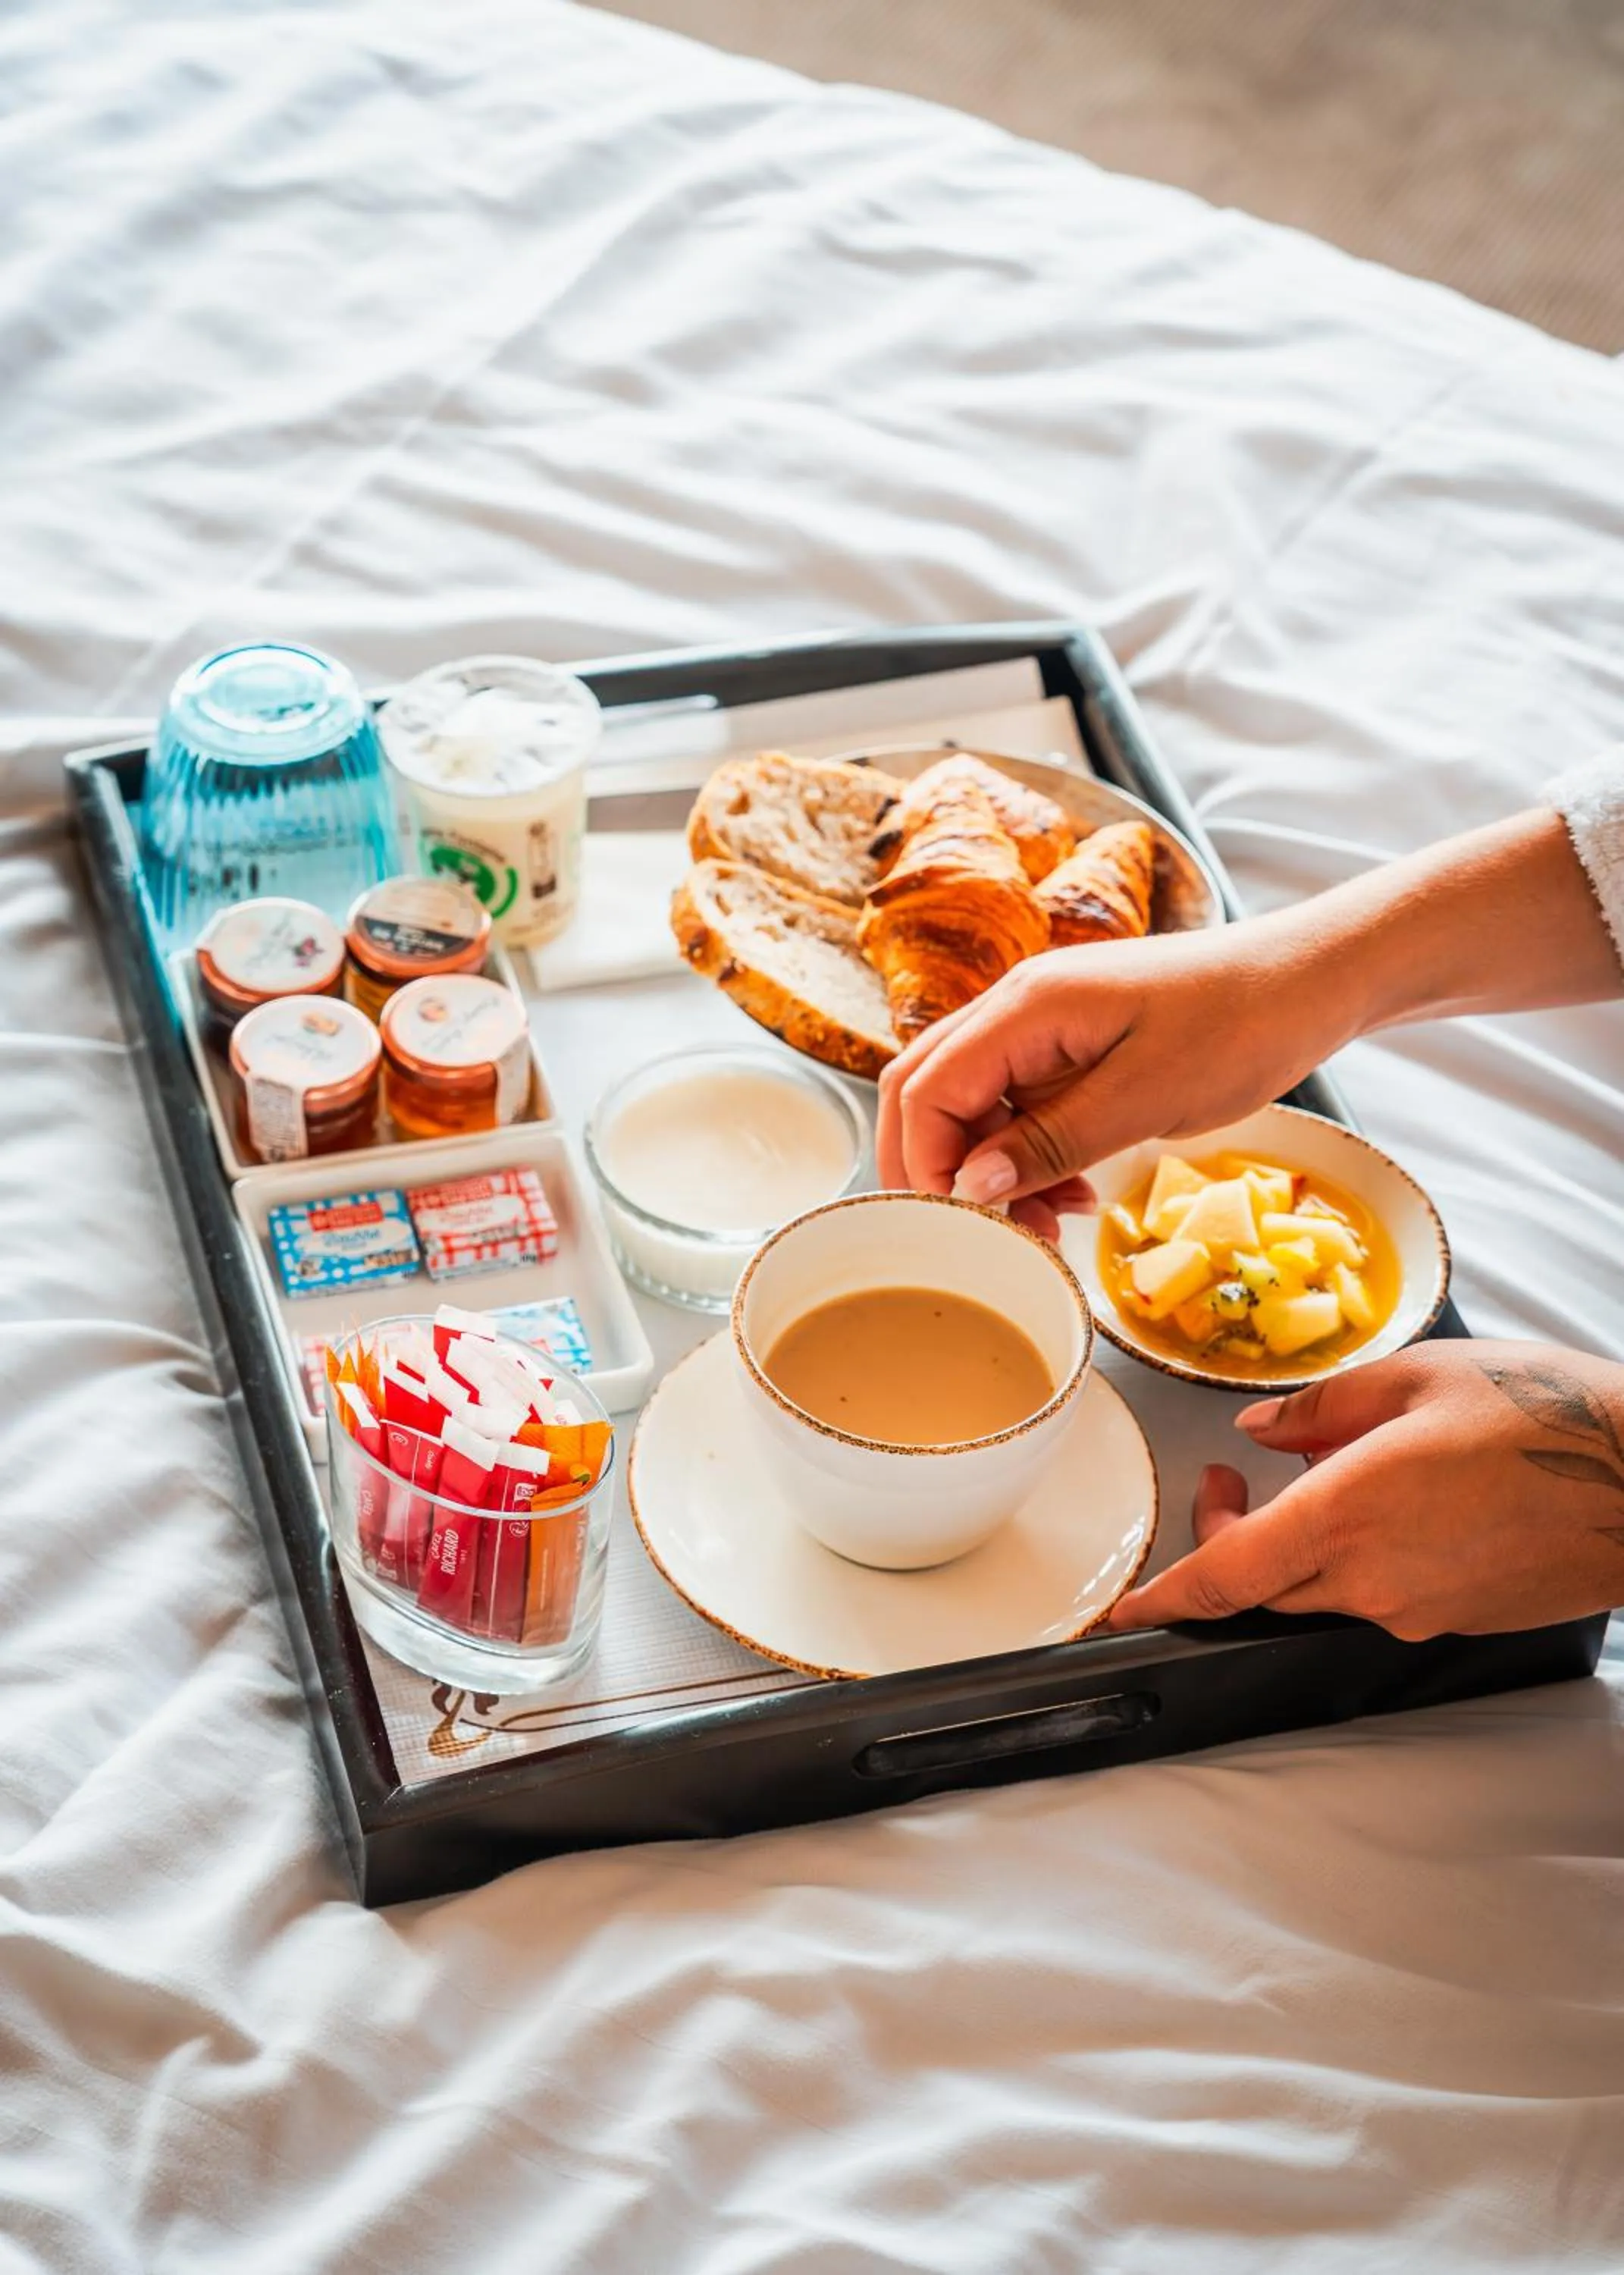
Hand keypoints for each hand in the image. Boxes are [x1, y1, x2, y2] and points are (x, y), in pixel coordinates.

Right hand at [876, 919, 1338, 1236]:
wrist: (1307, 981)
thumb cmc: (1238, 1026)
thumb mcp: (1146, 1097)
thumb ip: (1051, 1141)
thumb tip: (970, 1186)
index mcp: (1026, 1008)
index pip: (927, 1088)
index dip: (927, 1163)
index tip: (962, 1226)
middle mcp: (1018, 1008)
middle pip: (926, 1089)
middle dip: (937, 1168)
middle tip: (979, 1236)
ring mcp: (1042, 1025)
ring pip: (971, 1102)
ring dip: (990, 1169)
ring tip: (1045, 1223)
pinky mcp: (1071, 1045)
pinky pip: (1019, 1103)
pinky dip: (1028, 1154)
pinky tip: (1073, 1192)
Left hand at [1105, 1340, 1623, 1639]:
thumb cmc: (1544, 1416)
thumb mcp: (1415, 1378)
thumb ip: (1320, 1408)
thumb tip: (1261, 1431)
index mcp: (1347, 1515)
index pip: (1224, 1576)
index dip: (1161, 1596)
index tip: (1117, 1605)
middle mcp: (1373, 1578)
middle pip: (1261, 1586)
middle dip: (1225, 1541)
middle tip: (1227, 1480)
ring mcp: (1418, 1609)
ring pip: (1319, 1590)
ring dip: (1293, 1545)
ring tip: (1320, 1474)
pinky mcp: (1456, 1619)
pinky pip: (1379, 1594)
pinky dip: (1355, 1556)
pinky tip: (1388, 1502)